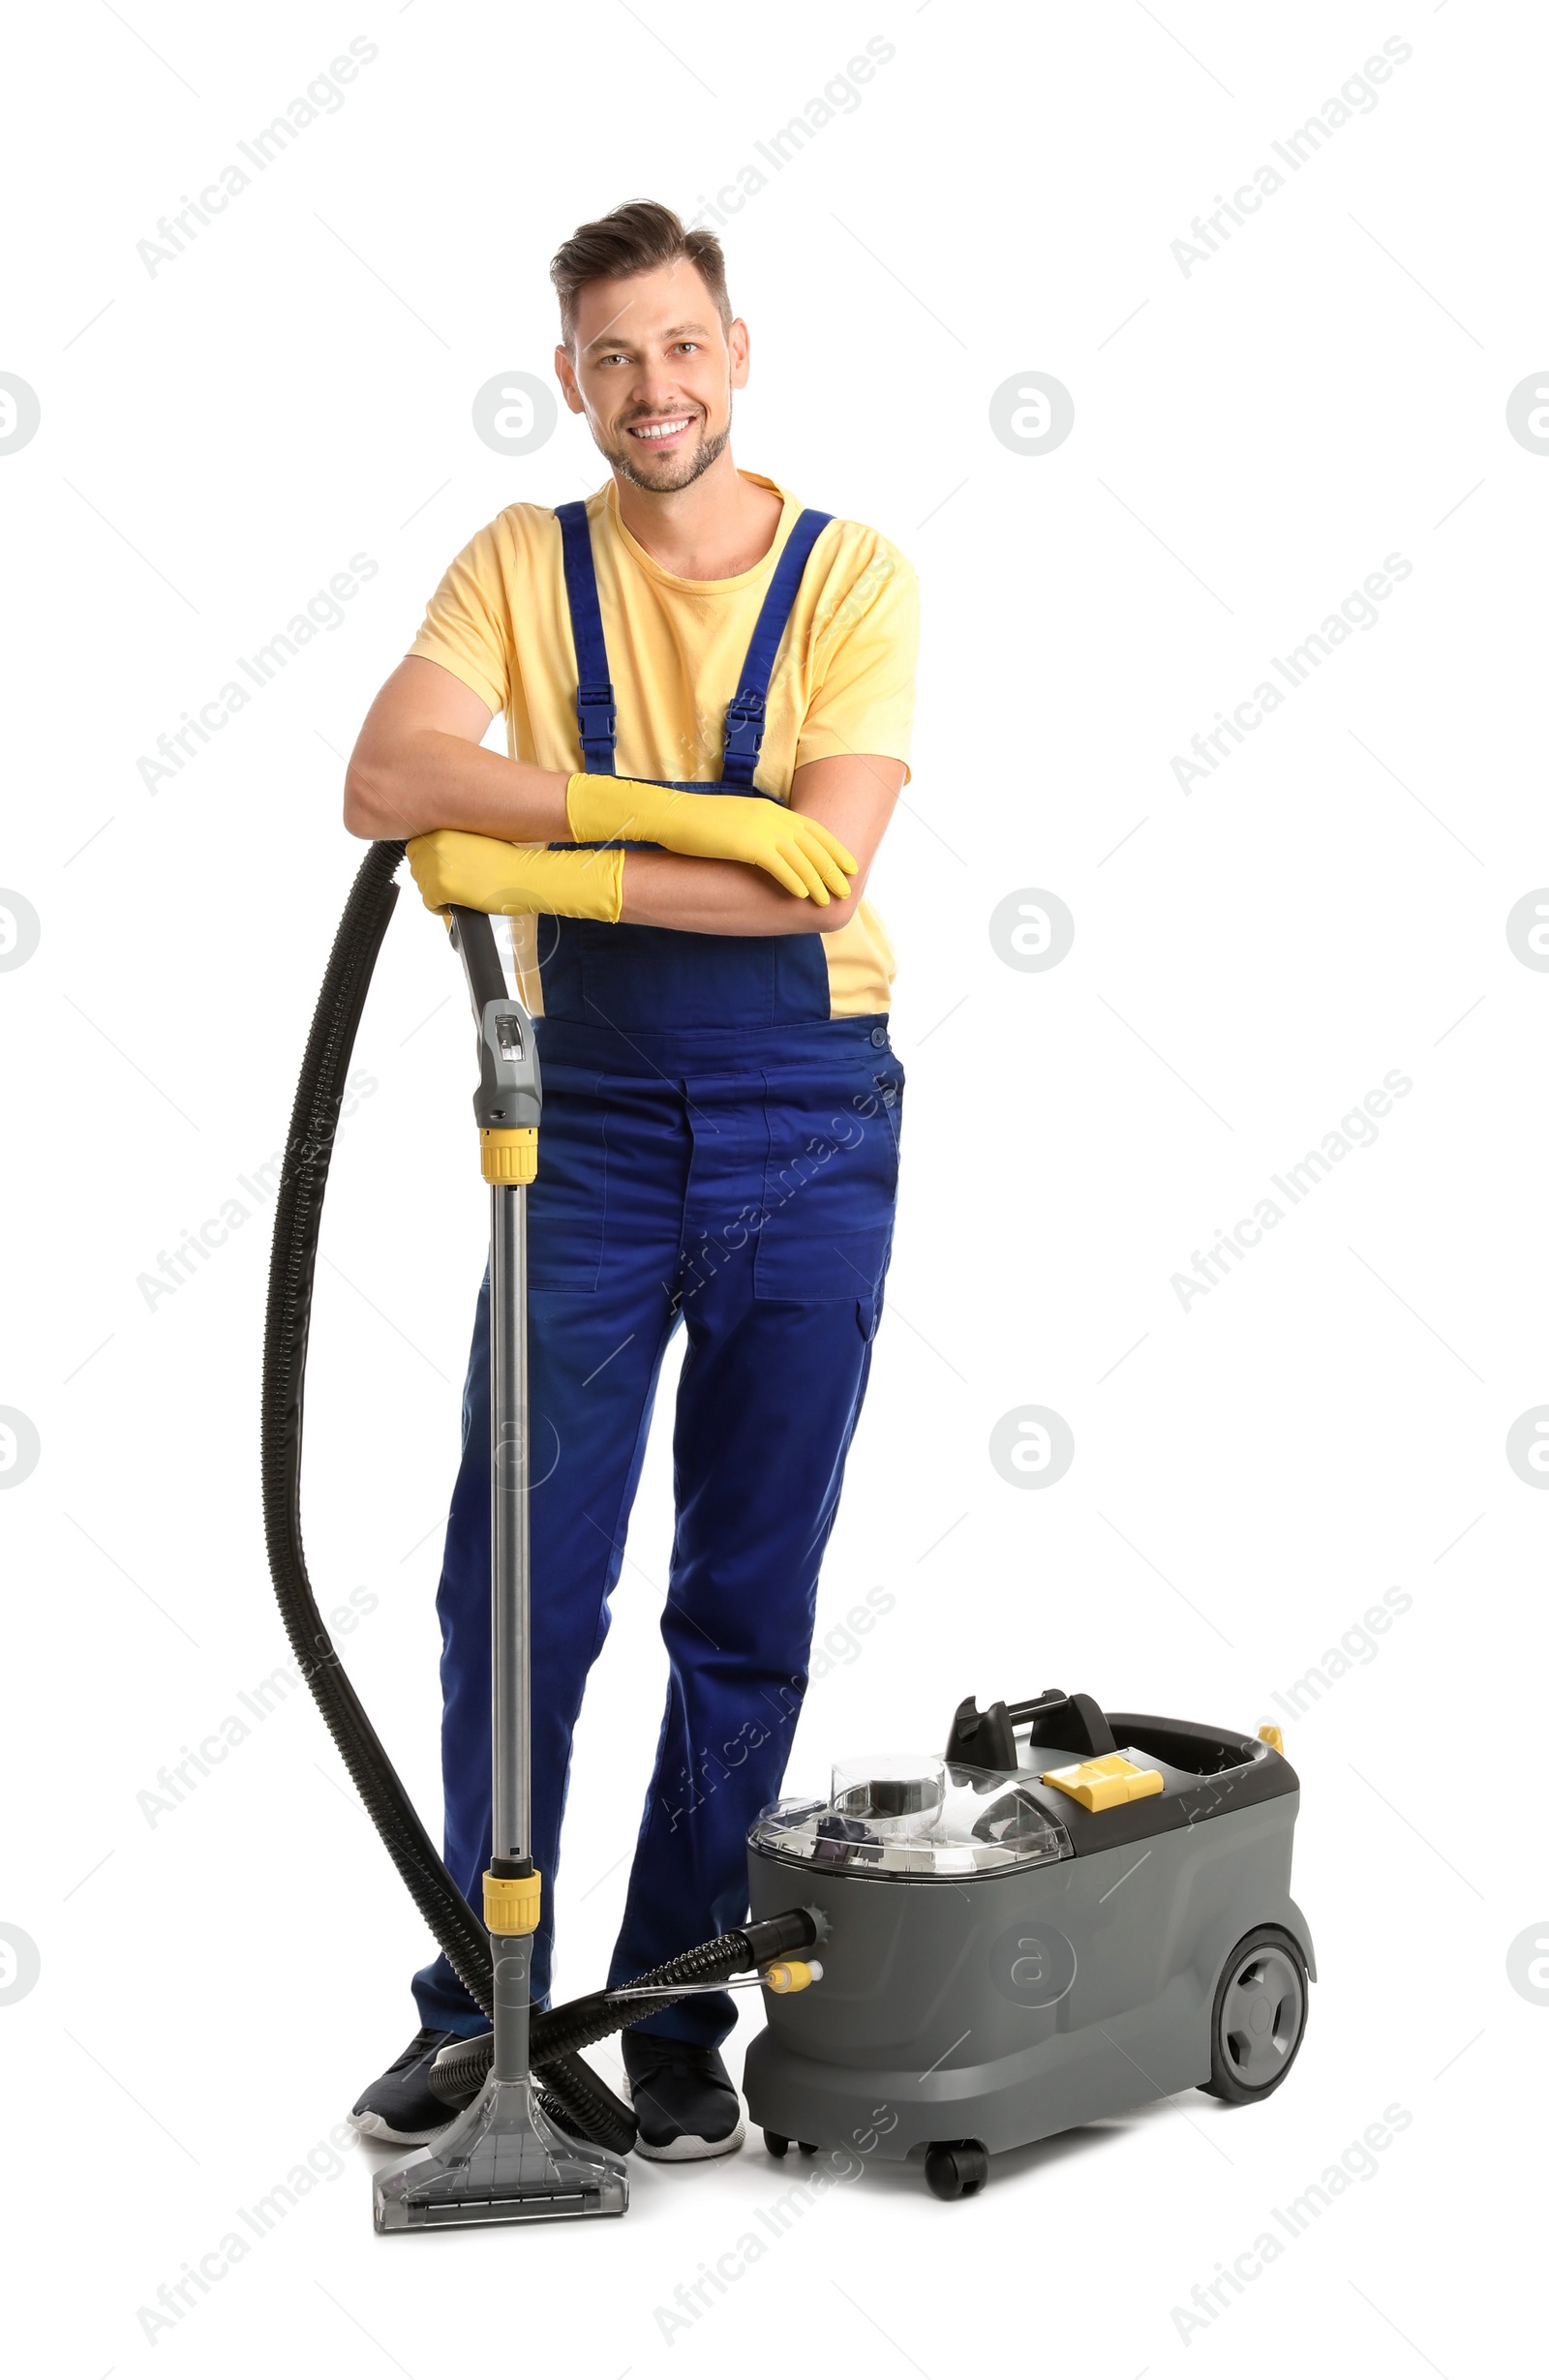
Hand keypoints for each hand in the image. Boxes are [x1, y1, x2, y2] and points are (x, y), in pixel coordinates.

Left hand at [407, 830, 623, 921]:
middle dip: (431, 878)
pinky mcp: (441, 886)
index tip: (442, 870)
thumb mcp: (477, 839)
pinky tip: (460, 903)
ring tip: (460, 894)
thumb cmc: (510, 861)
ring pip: (422, 887)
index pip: (415, 848)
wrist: (525, 876)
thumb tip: (438, 858)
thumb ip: (453, 844)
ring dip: (437, 894)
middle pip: (416, 868)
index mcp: (443, 829)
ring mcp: (436, 865)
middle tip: (453, 884)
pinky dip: (441, 908)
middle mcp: (435, 844)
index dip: (428, 862)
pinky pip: (429, 903)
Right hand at [566, 772, 856, 903]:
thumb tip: (769, 848)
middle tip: (847, 887)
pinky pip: (780, 865)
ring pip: (801, 857)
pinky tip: (803, 895)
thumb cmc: (698, 823)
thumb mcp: (735, 822)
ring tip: (827, 899)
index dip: (832, 848)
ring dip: (817, 880)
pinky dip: (794, 880)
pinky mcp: (749, 844)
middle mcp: (772, 817)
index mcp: (770, 811)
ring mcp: (761, 829)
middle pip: (813, 844)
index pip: (812, 829)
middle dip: (833, 867)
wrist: (672, 817)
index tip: (848, 863)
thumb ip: (757, 831)